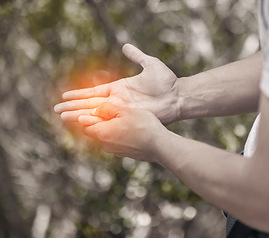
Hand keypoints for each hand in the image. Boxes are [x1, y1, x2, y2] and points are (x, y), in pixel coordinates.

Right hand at [54, 44, 179, 124]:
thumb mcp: (150, 65)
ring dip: (79, 116)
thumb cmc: (166, 82)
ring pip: (96, 115)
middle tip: (57, 111)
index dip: (79, 94)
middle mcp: (117, 101)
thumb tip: (126, 46)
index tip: (65, 95)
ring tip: (64, 119)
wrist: (177, 96)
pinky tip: (83, 127)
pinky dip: (96, 124)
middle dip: (74, 107)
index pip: (94, 92)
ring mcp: (122, 111)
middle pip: (90, 105)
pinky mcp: (128, 119)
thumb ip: (137, 56)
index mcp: (119, 88)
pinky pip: (109, 123)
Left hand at [78, 102, 165, 160]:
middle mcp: (106, 145)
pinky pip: (119, 144)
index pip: (85, 127)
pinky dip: (122, 137)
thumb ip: (106, 109)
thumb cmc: (142, 125)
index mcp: (102, 133)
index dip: (88, 118)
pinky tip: (134, 130)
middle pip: (97, 132)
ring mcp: (116, 152)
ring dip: (113, 130)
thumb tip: (94, 110)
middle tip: (114, 114)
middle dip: (102, 123)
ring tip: (127, 122)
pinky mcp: (126, 155)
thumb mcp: (124, 110)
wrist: (159, 145)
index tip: (96, 111)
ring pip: (109, 138)